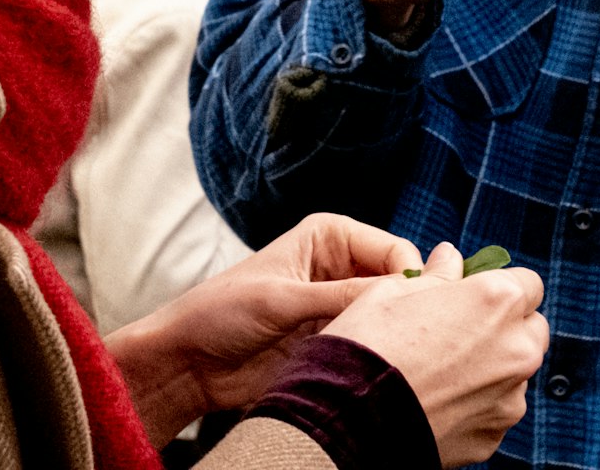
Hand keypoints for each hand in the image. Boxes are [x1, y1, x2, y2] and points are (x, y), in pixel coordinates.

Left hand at [106, 213, 421, 442]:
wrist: (191, 362)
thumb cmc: (222, 313)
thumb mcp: (283, 299)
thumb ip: (341, 295)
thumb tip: (399, 291)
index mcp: (329, 235)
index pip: (391, 248)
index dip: (407, 276)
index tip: (409, 308)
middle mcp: (340, 264)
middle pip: (396, 280)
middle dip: (403, 304)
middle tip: (406, 332)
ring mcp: (339, 302)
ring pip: (388, 312)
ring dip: (391, 330)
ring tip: (385, 351)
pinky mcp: (335, 337)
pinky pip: (372, 341)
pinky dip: (378, 351)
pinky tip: (375, 365)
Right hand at [320, 242, 549, 467]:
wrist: (344, 421)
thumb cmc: (366, 346)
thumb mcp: (393, 291)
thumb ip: (436, 274)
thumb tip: (450, 259)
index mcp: (498, 301)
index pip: (528, 284)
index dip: (500, 287)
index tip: (474, 297)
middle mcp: (516, 350)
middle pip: (531, 330)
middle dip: (506, 327)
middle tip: (460, 332)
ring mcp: (509, 399)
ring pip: (515, 374)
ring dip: (493, 369)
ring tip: (441, 373)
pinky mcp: (494, 436)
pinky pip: (494, 411)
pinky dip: (475, 406)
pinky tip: (436, 402)